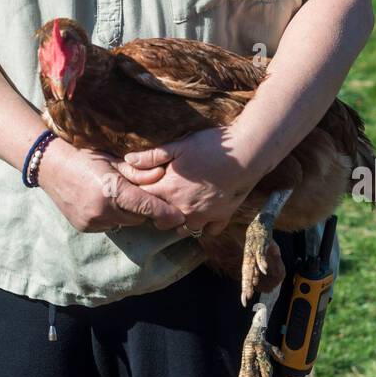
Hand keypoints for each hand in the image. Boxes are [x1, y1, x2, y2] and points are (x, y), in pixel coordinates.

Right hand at [37, 137, 186, 233]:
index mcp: (111, 189)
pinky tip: (103, 201)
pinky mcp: (85, 227)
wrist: (51, 167)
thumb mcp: (112, 159)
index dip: (165, 212)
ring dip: (126, 213)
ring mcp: (92, 221)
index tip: (180, 217)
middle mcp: (102, 209)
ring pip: (124, 223)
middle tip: (137, 192)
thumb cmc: (84, 157)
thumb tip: (162, 175)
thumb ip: (137, 171)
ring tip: (117, 194)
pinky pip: (109, 225)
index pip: (145, 206)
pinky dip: (112, 216)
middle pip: (137, 217)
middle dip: (142, 208)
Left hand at [113, 125, 259, 235]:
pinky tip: (203, 211)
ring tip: (180, 206)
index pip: (144, 201)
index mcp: (170, 190)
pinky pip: (208, 231)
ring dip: (179, 221)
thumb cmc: (211, 146)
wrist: (247, 152)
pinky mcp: (222, 217)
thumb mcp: (179, 146)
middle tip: (161, 198)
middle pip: (160, 222)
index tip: (142, 188)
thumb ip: (152, 156)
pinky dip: (204, 224)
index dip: (140, 195)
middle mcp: (184, 208)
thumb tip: (128, 161)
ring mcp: (204, 216)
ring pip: (183, 230)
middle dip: (157, 212)